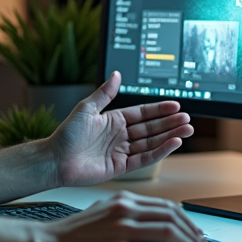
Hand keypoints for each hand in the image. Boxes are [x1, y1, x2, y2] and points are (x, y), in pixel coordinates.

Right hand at [40, 192, 206, 241]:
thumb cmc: (75, 234)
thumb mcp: (104, 212)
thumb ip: (128, 213)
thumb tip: (154, 224)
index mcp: (124, 200)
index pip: (166, 206)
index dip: (186, 220)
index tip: (195, 233)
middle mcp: (126, 210)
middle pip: (172, 216)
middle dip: (193, 233)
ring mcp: (123, 229)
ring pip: (169, 232)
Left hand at [51, 71, 193, 185]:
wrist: (55, 160)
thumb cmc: (66, 134)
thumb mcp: (87, 108)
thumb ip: (105, 93)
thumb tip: (117, 74)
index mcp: (114, 120)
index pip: (143, 113)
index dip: (159, 109)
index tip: (175, 105)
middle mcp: (120, 136)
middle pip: (151, 128)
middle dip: (170, 123)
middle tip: (187, 119)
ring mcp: (121, 152)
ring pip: (151, 143)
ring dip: (169, 136)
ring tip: (186, 130)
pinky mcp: (121, 167)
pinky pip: (144, 158)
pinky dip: (160, 151)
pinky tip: (172, 143)